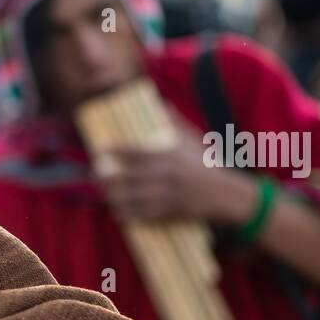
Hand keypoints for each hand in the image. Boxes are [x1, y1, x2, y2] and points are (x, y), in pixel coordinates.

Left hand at [97, 119, 255, 224]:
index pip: (134, 152)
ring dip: (114, 198)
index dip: (113, 152)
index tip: (98, 151)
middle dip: (106, 178)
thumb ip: (175, 123)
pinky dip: (128, 215)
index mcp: (168, 156)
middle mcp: (164, 175)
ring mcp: (166, 195)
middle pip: (126, 177)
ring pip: (130, 199)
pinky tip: (118, 213)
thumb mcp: (193, 140)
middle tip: (94, 176)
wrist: (225, 194)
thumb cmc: (207, 164)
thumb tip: (163, 103)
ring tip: (104, 195)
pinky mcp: (169, 212)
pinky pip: (142, 215)